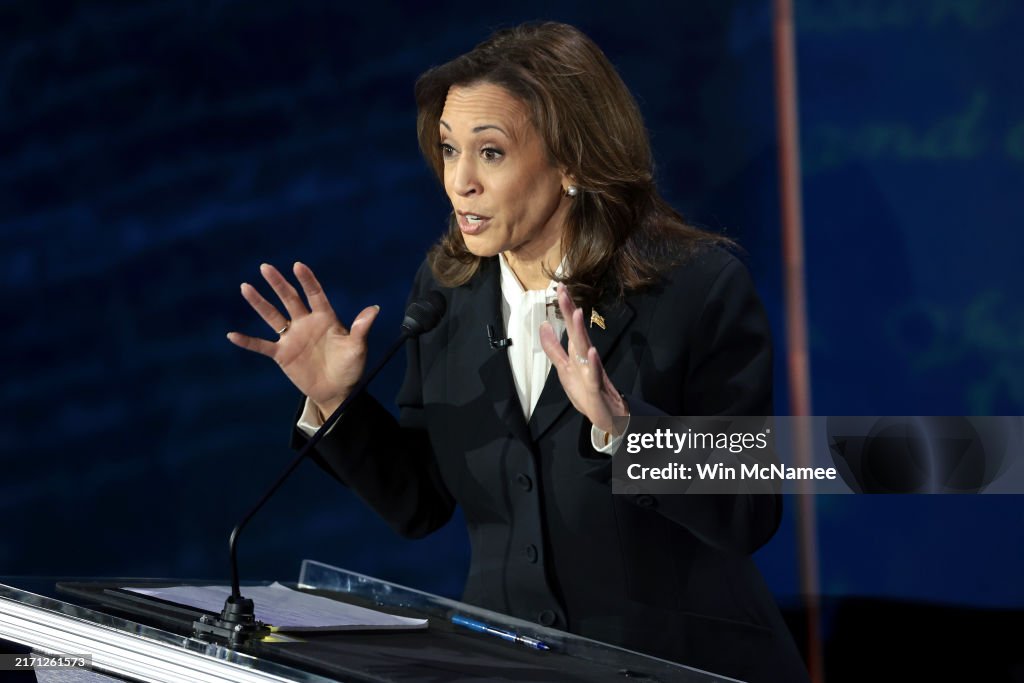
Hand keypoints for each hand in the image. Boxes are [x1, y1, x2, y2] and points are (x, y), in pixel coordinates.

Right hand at [226, 262, 379, 415]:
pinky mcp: (282, 354)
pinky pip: (262, 346)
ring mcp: (292, 337)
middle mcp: (306, 323)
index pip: (314, 294)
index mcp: (325, 318)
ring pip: (273, 316)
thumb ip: (361, 328)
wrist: (338, 390)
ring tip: (246, 287)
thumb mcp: (357, 348)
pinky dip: (248, 341)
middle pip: (289, 299)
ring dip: (259, 303)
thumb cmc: (350, 367)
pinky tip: (232, 334)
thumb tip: (374, 309)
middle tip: (265, 267)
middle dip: (278, 284)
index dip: (307, 280)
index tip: (298, 266)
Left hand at [539, 284, 627, 434]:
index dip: (564, 309)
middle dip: (569, 311)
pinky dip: (593, 363)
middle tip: (563, 290)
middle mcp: (585, 358)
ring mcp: (591, 371)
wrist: (606, 416)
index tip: (559, 287)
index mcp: (577, 353)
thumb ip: (553, 348)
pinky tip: (592, 351)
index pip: (570, 327)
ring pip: (585, 348)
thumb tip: (543, 325)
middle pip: (576, 331)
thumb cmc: (585, 391)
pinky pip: (594, 374)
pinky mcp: (595, 387)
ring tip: (577, 313)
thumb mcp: (563, 368)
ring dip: (580, 331)